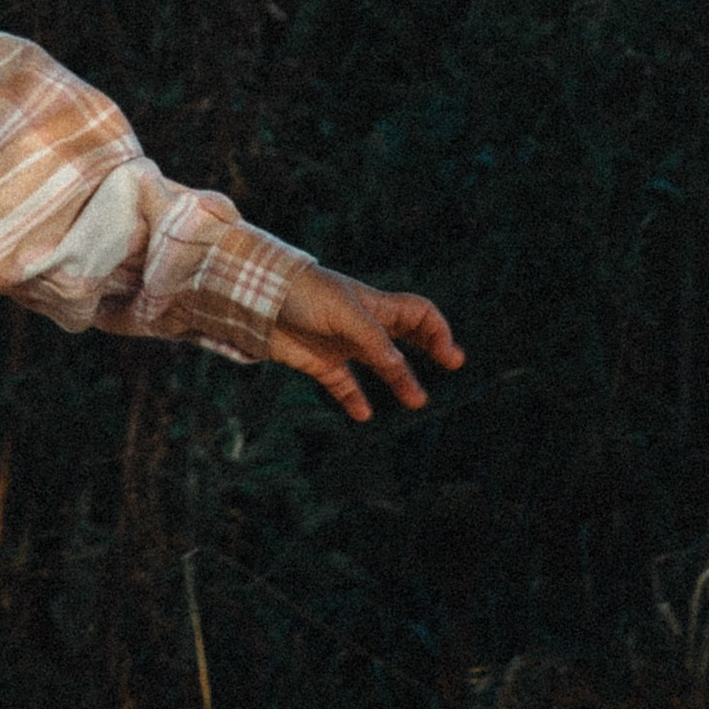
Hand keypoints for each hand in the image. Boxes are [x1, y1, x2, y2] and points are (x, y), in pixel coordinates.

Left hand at [265, 261, 461, 421]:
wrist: (255, 298)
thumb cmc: (304, 294)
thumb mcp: (346, 314)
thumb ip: (374, 342)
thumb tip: (400, 370)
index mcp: (375, 305)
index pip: (419, 314)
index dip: (439, 331)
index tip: (448, 356)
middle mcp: (362, 325)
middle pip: (406, 337)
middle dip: (431, 347)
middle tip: (452, 363)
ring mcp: (342, 344)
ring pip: (379, 366)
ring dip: (399, 382)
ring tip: (417, 402)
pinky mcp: (319, 362)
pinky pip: (343, 384)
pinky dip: (354, 399)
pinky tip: (363, 414)